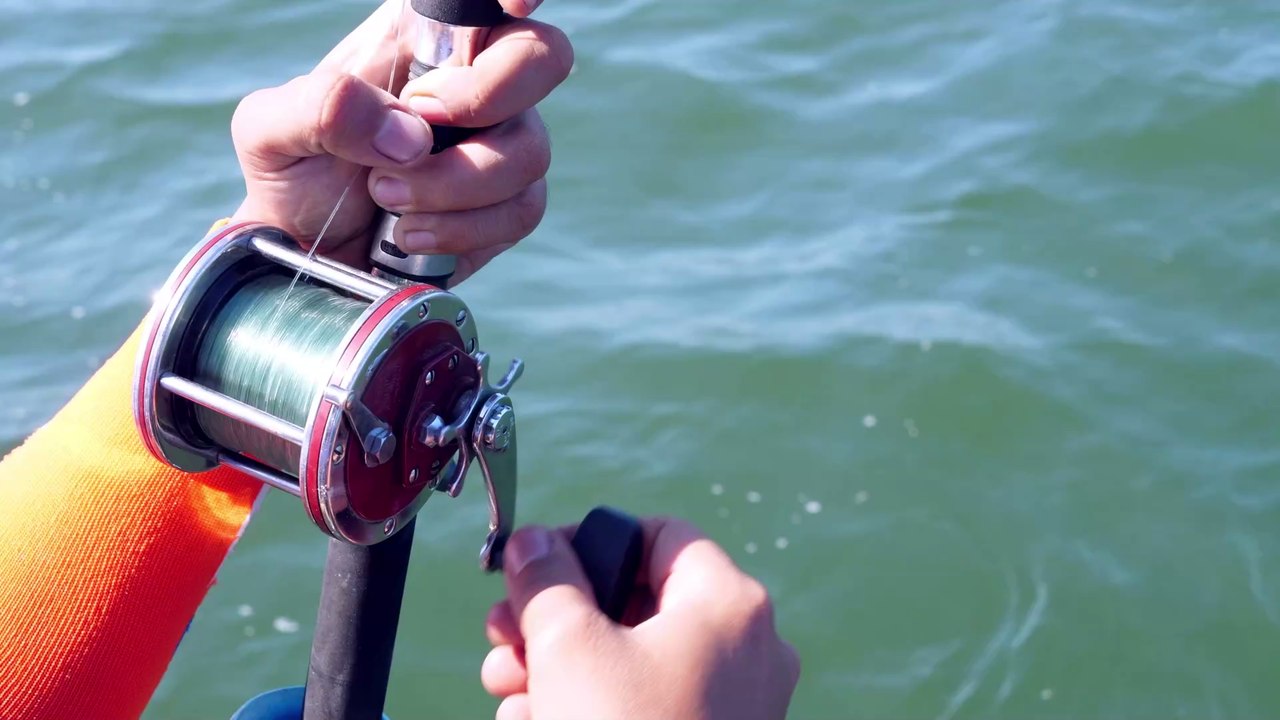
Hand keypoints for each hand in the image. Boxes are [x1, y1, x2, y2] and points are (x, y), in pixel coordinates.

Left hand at [228, 0, 572, 283]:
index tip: (517, 3)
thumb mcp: (271, 131)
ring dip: (454, 186)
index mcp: (418, 39)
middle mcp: (470, 81)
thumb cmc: (292, 173)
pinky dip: (462, 230)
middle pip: (542, 57)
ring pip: (529, 150)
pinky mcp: (506, 204)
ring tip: (386, 197)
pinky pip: (521, 210)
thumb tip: (409, 132)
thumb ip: (322, 108)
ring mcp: (497, 142)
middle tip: (423, 125)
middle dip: (489, 97)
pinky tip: (410, 234)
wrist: (305, 251)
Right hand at [481, 518, 801, 719]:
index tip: (531, 568)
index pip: (657, 536)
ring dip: (559, 670)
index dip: (588, 540)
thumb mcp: (568, 646)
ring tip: (509, 693)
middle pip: (636, 602)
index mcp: (727, 603)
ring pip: (632, 661)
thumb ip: (546, 577)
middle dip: (557, 620)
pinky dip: (590, 710)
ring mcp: (734, 705)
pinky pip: (646, 708)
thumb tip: (532, 539)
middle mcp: (746, 648)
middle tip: (503, 636)